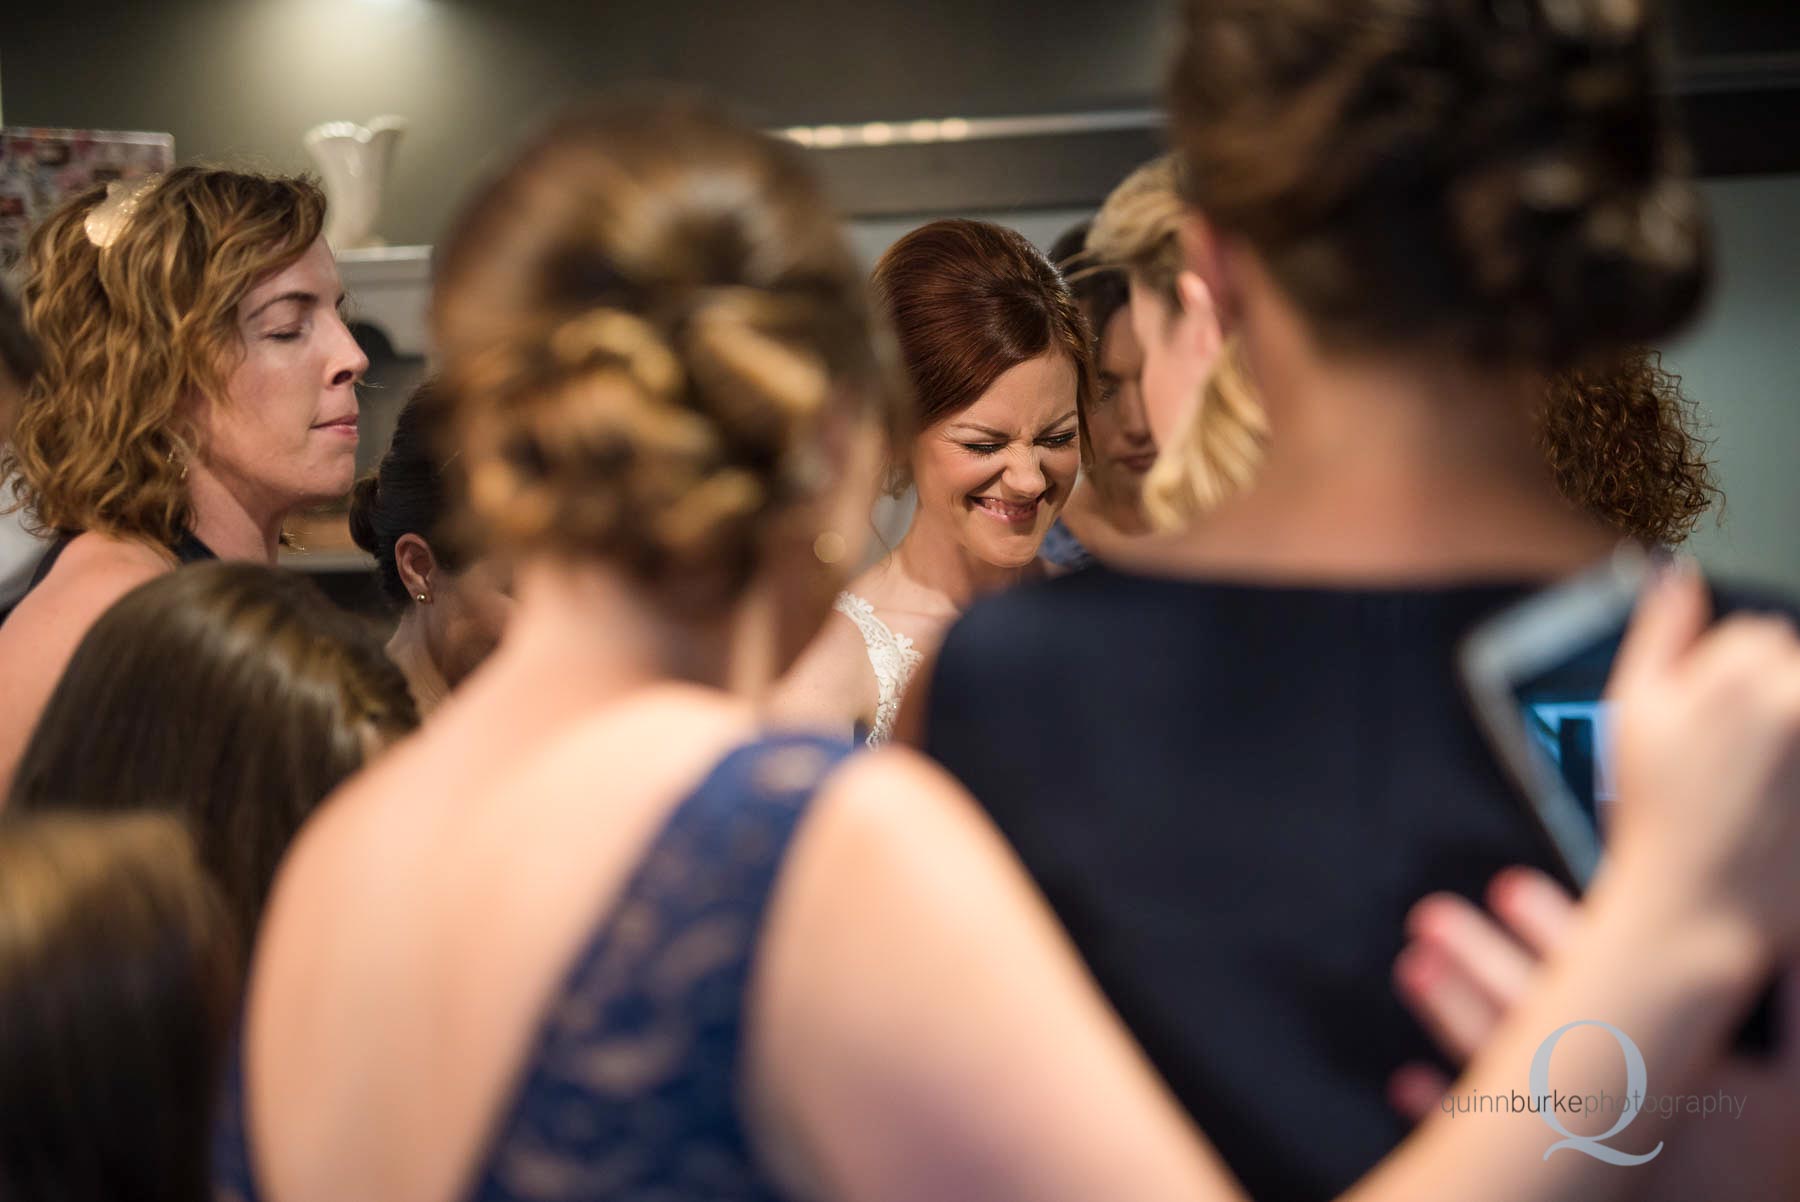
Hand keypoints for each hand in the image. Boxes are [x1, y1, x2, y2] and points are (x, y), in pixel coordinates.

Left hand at [1390, 867, 1799, 1199]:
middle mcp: (1654, 1108)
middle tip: (1430, 917)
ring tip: (1415, 966)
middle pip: (1559, 1030)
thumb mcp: (1781, 1021)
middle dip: (1487, 966)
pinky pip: (1509, 1163)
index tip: (1506, 886)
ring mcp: (1613, 1154)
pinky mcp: (1589, 1188)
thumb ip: (1722, 953)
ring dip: (1459, 1020)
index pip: (1627, 989)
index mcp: (1705, 1060)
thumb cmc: (1763, 1103)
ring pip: (1522, 1087)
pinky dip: (1454, 1120)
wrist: (1762, 1186)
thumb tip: (1686, 862)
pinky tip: (1408, 1083)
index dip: (1559, 933)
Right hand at [1601, 564, 1799, 959]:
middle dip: (1770, 702)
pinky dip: (1796, 770)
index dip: (1726, 677)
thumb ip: (1660, 631)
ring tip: (1757, 785)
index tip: (1709, 725)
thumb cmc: (1654, 814)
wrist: (1696, 904)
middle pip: (1793, 670)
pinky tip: (1776, 799)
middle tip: (1734, 763)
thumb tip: (1676, 573)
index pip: (1758, 638)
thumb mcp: (1632, 711)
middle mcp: (1797, 703)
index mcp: (1743, 675)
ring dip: (1788, 735)